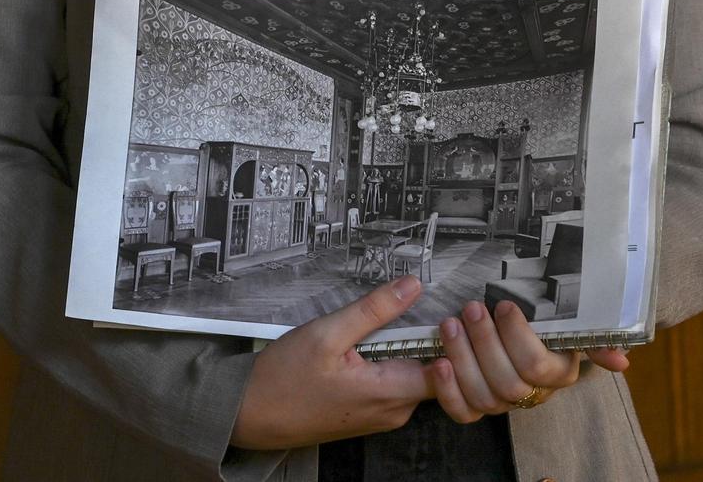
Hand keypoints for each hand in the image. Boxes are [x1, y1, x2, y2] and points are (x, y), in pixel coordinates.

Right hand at [230, 275, 432, 449]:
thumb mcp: (327, 333)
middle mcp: (393, 412)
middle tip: (413, 310)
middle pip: (434, 372)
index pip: (448, 371)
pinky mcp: (370, 415)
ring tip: (386, 327)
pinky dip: (390, 364)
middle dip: (427, 340)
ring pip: (414, 377)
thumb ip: (374, 310)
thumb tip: (412, 286)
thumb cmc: (283, 380)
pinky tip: (370, 347)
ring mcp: (382, 416)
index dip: (452, 341)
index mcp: (389, 393)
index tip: (446, 314)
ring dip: (405, 350)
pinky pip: (396, 386)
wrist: (250, 415)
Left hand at [429, 300, 629, 422]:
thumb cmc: (544, 322)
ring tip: (450, 324)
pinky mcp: (475, 407)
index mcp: (557, 373)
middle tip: (471, 308)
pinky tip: (439, 362)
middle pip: (507, 382)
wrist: (511, 329)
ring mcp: (502, 403)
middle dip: (485, 342)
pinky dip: (447, 391)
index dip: (517, 337)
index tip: (503, 305)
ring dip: (462, 357)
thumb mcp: (571, 324)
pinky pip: (463, 413)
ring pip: (483, 396)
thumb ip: (595, 338)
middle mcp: (532, 393)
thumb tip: (622, 361)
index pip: (537, 365)